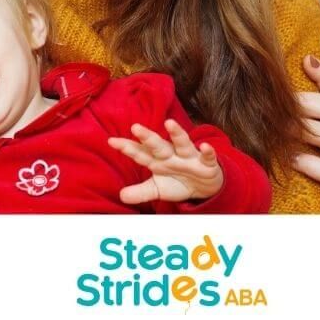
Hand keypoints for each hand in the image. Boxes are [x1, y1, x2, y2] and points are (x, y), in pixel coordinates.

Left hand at [108, 120, 224, 203]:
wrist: (204, 187)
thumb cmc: (178, 182)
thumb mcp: (157, 190)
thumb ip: (140, 192)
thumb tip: (121, 196)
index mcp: (158, 161)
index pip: (140, 153)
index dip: (127, 147)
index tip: (111, 141)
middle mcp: (172, 155)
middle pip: (158, 145)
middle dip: (147, 137)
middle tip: (135, 127)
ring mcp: (189, 158)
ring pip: (182, 143)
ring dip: (177, 133)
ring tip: (170, 123)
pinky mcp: (206, 164)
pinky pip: (208, 157)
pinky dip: (208, 152)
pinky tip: (204, 147)